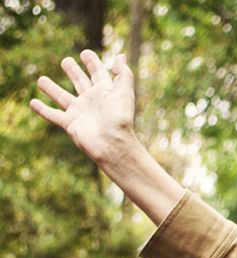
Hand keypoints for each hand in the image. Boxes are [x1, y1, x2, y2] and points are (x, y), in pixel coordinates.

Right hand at [31, 50, 137, 166]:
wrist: (113, 144)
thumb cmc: (120, 119)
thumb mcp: (124, 93)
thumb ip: (124, 74)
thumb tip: (120, 56)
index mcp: (105, 92)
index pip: (98, 73)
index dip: (93, 63)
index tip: (85, 53)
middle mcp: (91, 101)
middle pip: (80, 82)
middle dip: (73, 72)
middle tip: (66, 61)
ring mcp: (79, 112)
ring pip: (62, 97)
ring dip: (52, 88)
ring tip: (41, 79)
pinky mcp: (70, 123)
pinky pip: (53, 115)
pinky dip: (42, 109)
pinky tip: (32, 102)